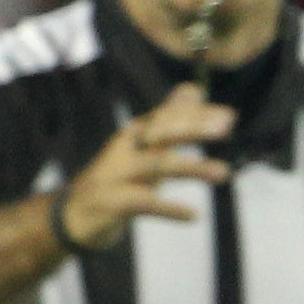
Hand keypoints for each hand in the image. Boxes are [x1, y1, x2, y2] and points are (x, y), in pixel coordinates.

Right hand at [59, 82, 234, 249]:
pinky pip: (143, 203)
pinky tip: (194, 215)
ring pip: (156, 166)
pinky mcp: (110, 203)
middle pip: (159, 133)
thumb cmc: (118, 176)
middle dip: (192, 128)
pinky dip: (169, 209)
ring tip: (224, 173)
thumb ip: (170, 118)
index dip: (195, 114)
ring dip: (192, 168)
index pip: (166, 116)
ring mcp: (115, 175)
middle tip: (226, 128)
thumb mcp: (145, 146)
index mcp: (135, 134)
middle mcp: (125, 149)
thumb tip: (195, 88)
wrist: (74, 215)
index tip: (229, 115)